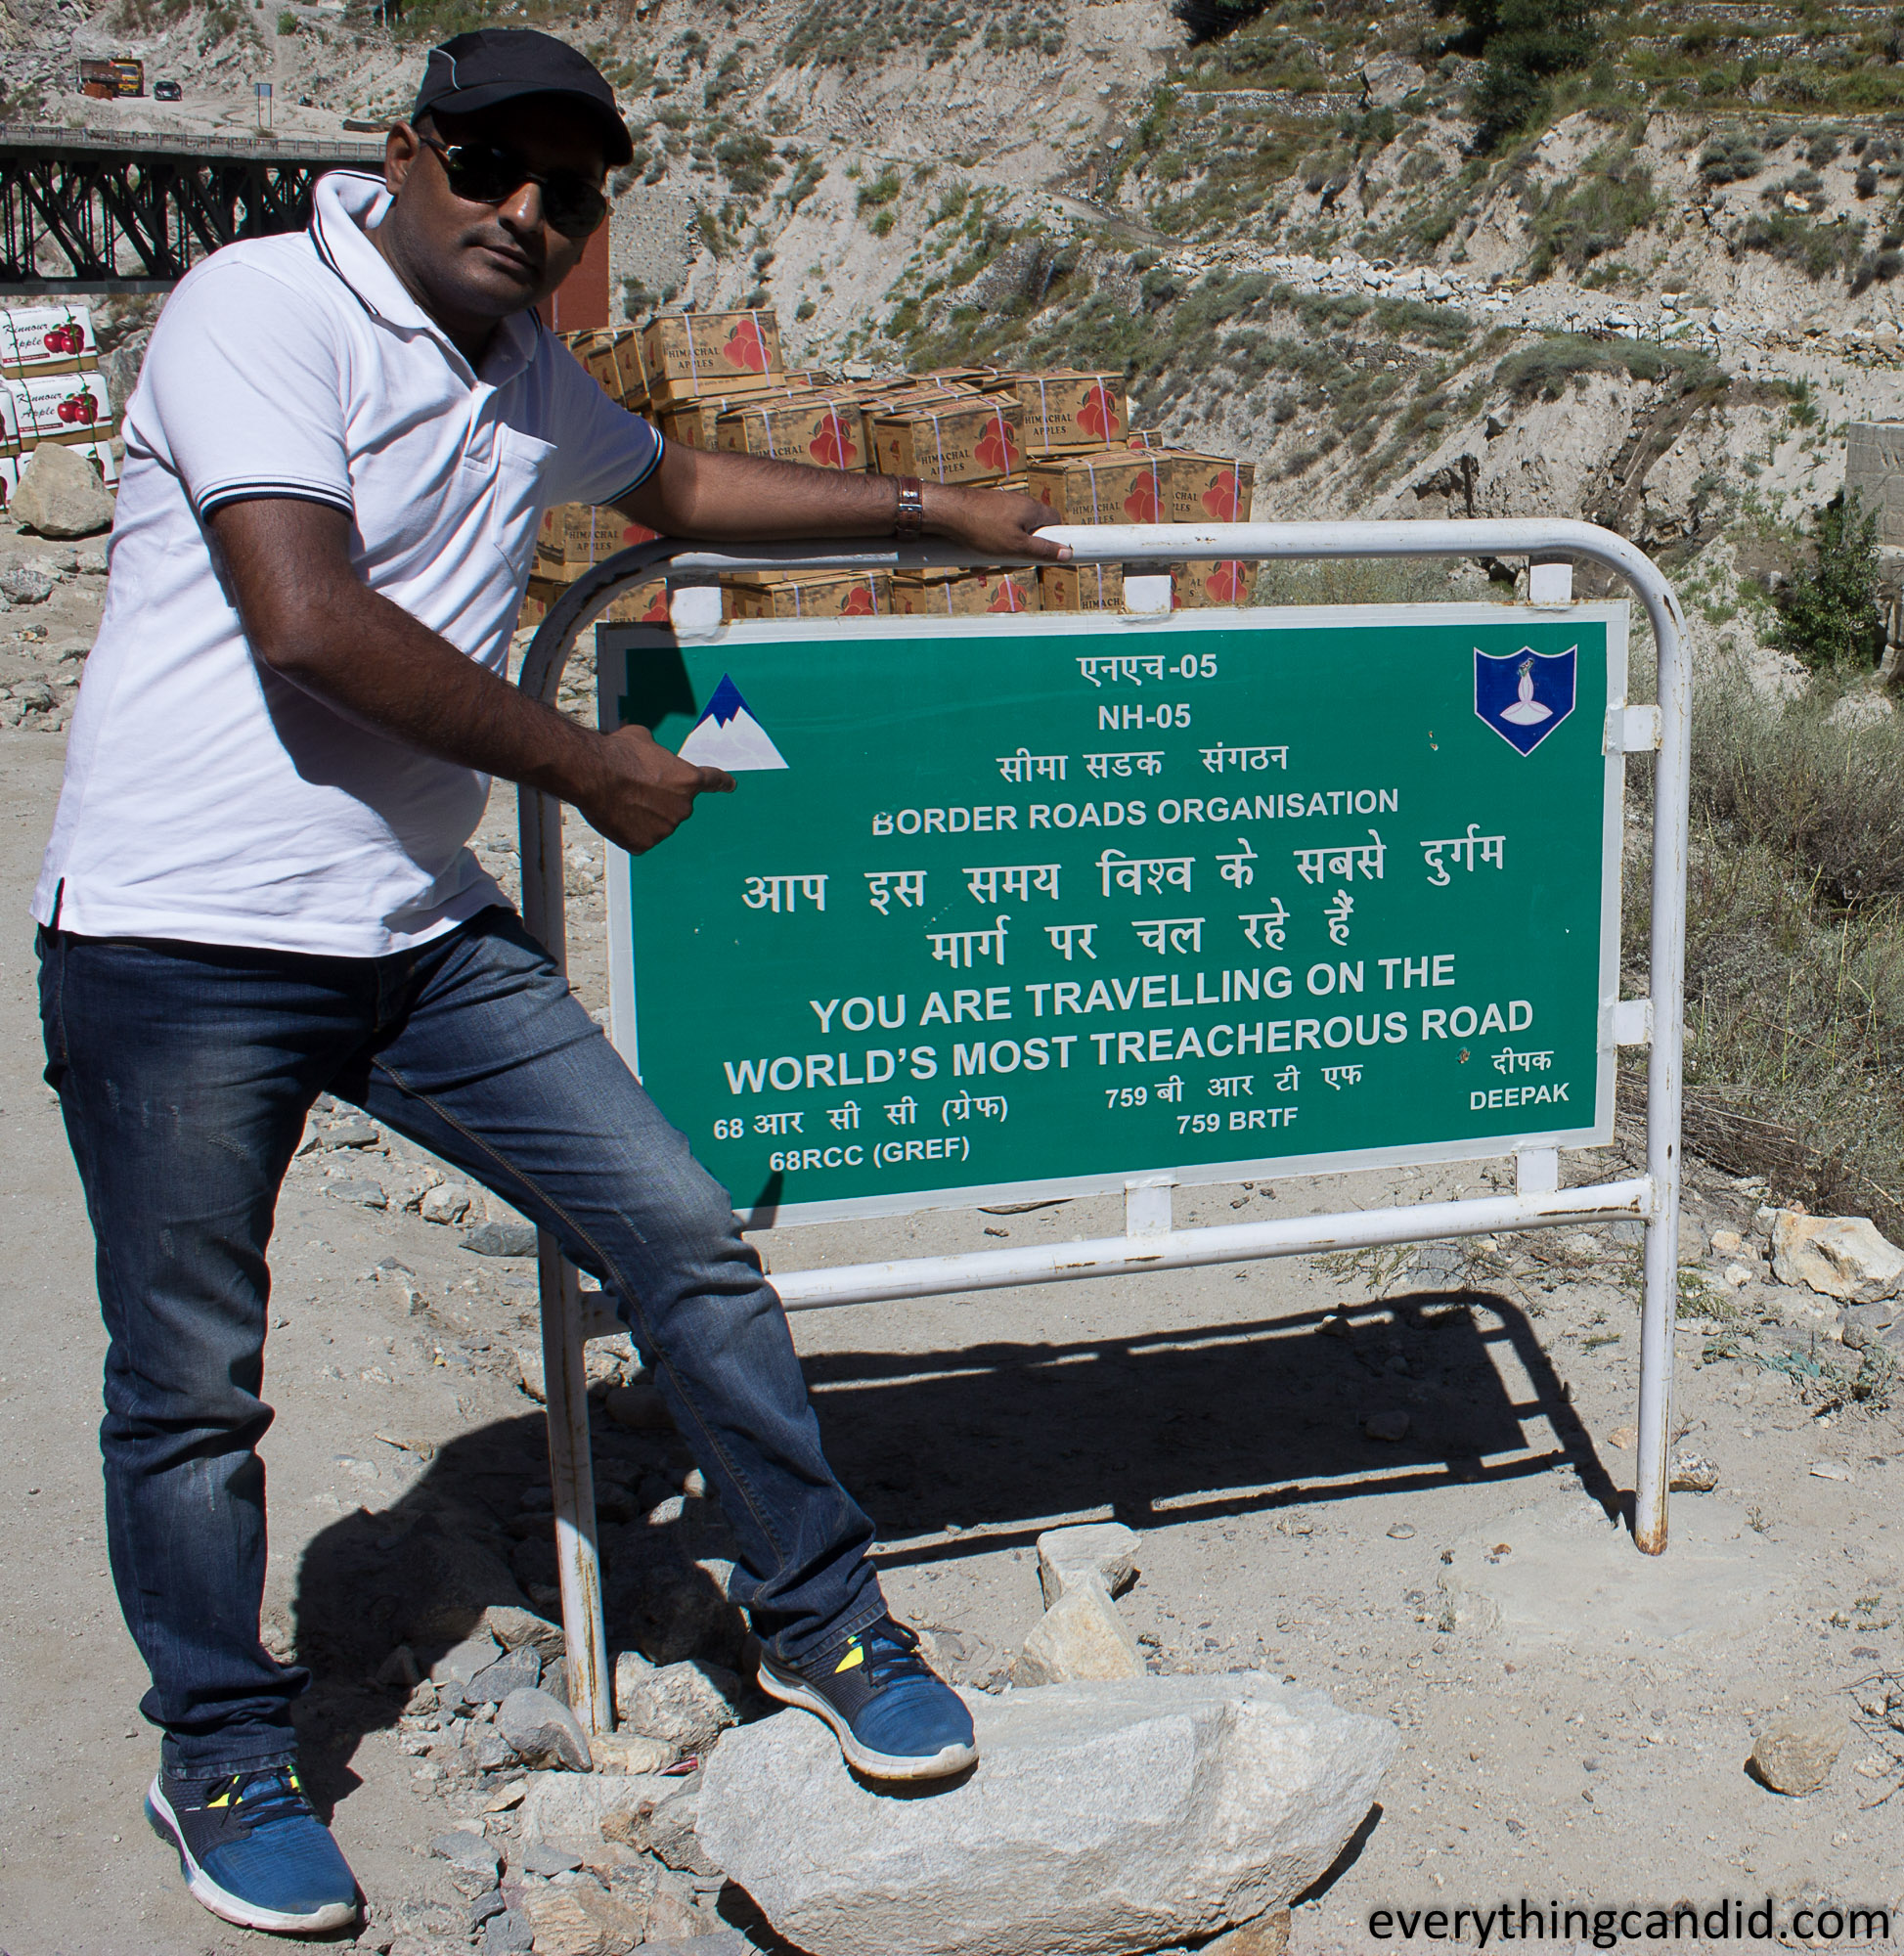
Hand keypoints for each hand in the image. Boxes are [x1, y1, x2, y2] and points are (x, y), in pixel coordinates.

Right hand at [573, 724, 733, 854]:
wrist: (595, 775)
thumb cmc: (619, 753)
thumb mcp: (643, 738)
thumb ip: (655, 751)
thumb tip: (648, 749)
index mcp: (688, 780)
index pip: (713, 781)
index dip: (722, 783)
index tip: (731, 786)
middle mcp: (683, 808)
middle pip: (675, 805)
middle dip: (659, 798)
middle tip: (634, 787)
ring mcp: (665, 829)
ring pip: (656, 823)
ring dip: (643, 814)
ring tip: (621, 798)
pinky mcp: (644, 844)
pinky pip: (639, 838)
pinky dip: (629, 830)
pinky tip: (617, 815)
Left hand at [924, 483, 1070, 561]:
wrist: (947, 512)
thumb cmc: (982, 528)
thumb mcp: (1016, 547)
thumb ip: (1042, 551)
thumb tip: (1067, 553)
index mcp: (1032, 509)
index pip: (1055, 521)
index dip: (1053, 540)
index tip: (1045, 555)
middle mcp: (1018, 503)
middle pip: (1030, 532)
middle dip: (1020, 553)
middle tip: (1008, 565)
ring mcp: (1000, 505)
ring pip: (1009, 535)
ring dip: (1000, 553)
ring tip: (984, 565)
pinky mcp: (985, 509)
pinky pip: (992, 532)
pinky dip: (986, 546)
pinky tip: (974, 558)